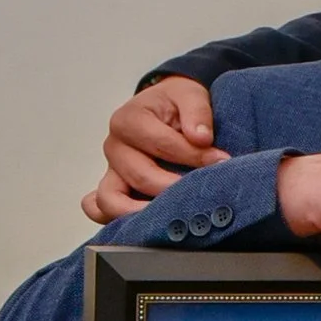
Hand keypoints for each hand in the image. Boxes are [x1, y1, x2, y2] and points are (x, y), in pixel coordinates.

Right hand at [82, 76, 219, 222]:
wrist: (164, 108)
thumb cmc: (174, 104)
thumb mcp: (190, 95)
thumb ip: (197, 111)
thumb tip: (201, 137)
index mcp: (128, 120)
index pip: (160, 144)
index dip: (192, 155)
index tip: (220, 161)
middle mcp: (114, 147)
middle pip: (141, 176)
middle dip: (175, 187)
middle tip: (202, 191)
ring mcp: (111, 171)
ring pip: (111, 199)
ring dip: (141, 212)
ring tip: (173, 216)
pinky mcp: (113, 188)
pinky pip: (99, 208)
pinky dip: (113, 219)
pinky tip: (139, 225)